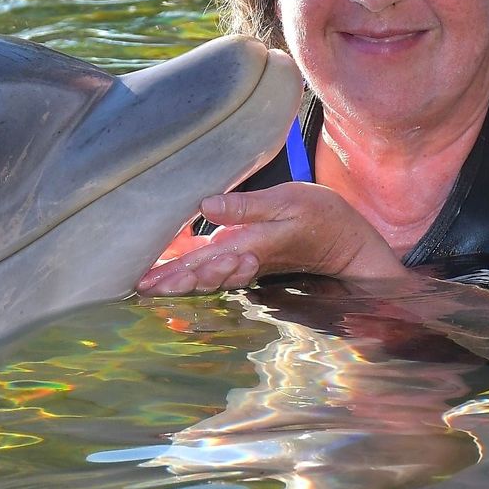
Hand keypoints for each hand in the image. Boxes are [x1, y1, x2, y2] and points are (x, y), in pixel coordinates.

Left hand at [135, 182, 408, 296]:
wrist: (348, 244)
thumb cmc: (323, 219)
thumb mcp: (289, 202)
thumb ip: (248, 207)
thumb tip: (207, 204)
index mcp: (249, 248)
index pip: (204, 263)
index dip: (173, 273)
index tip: (146, 281)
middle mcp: (243, 260)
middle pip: (198, 274)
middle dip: (169, 281)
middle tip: (140, 286)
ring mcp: (244, 260)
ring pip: (205, 273)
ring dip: (178, 278)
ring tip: (150, 281)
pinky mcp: (247, 254)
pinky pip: (214, 263)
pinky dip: (192, 265)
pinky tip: (172, 261)